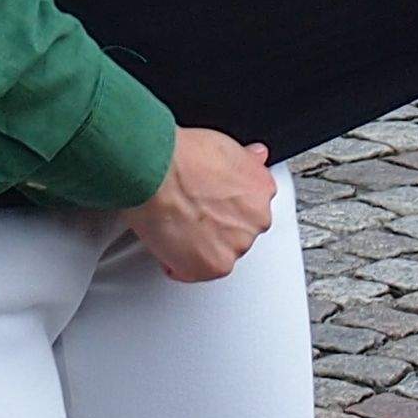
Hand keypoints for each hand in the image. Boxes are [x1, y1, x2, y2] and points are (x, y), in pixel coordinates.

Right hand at [125, 128, 274, 280]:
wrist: (156, 171)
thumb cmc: (180, 155)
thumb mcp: (224, 145)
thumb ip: (244, 161)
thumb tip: (255, 156)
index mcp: (261, 190)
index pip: (251, 207)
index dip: (225, 205)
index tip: (209, 202)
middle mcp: (256, 219)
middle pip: (236, 232)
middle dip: (215, 227)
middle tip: (189, 211)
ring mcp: (237, 245)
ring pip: (217, 253)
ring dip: (198, 246)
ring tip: (174, 222)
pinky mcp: (214, 266)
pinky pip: (192, 272)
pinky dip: (176, 262)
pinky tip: (166, 239)